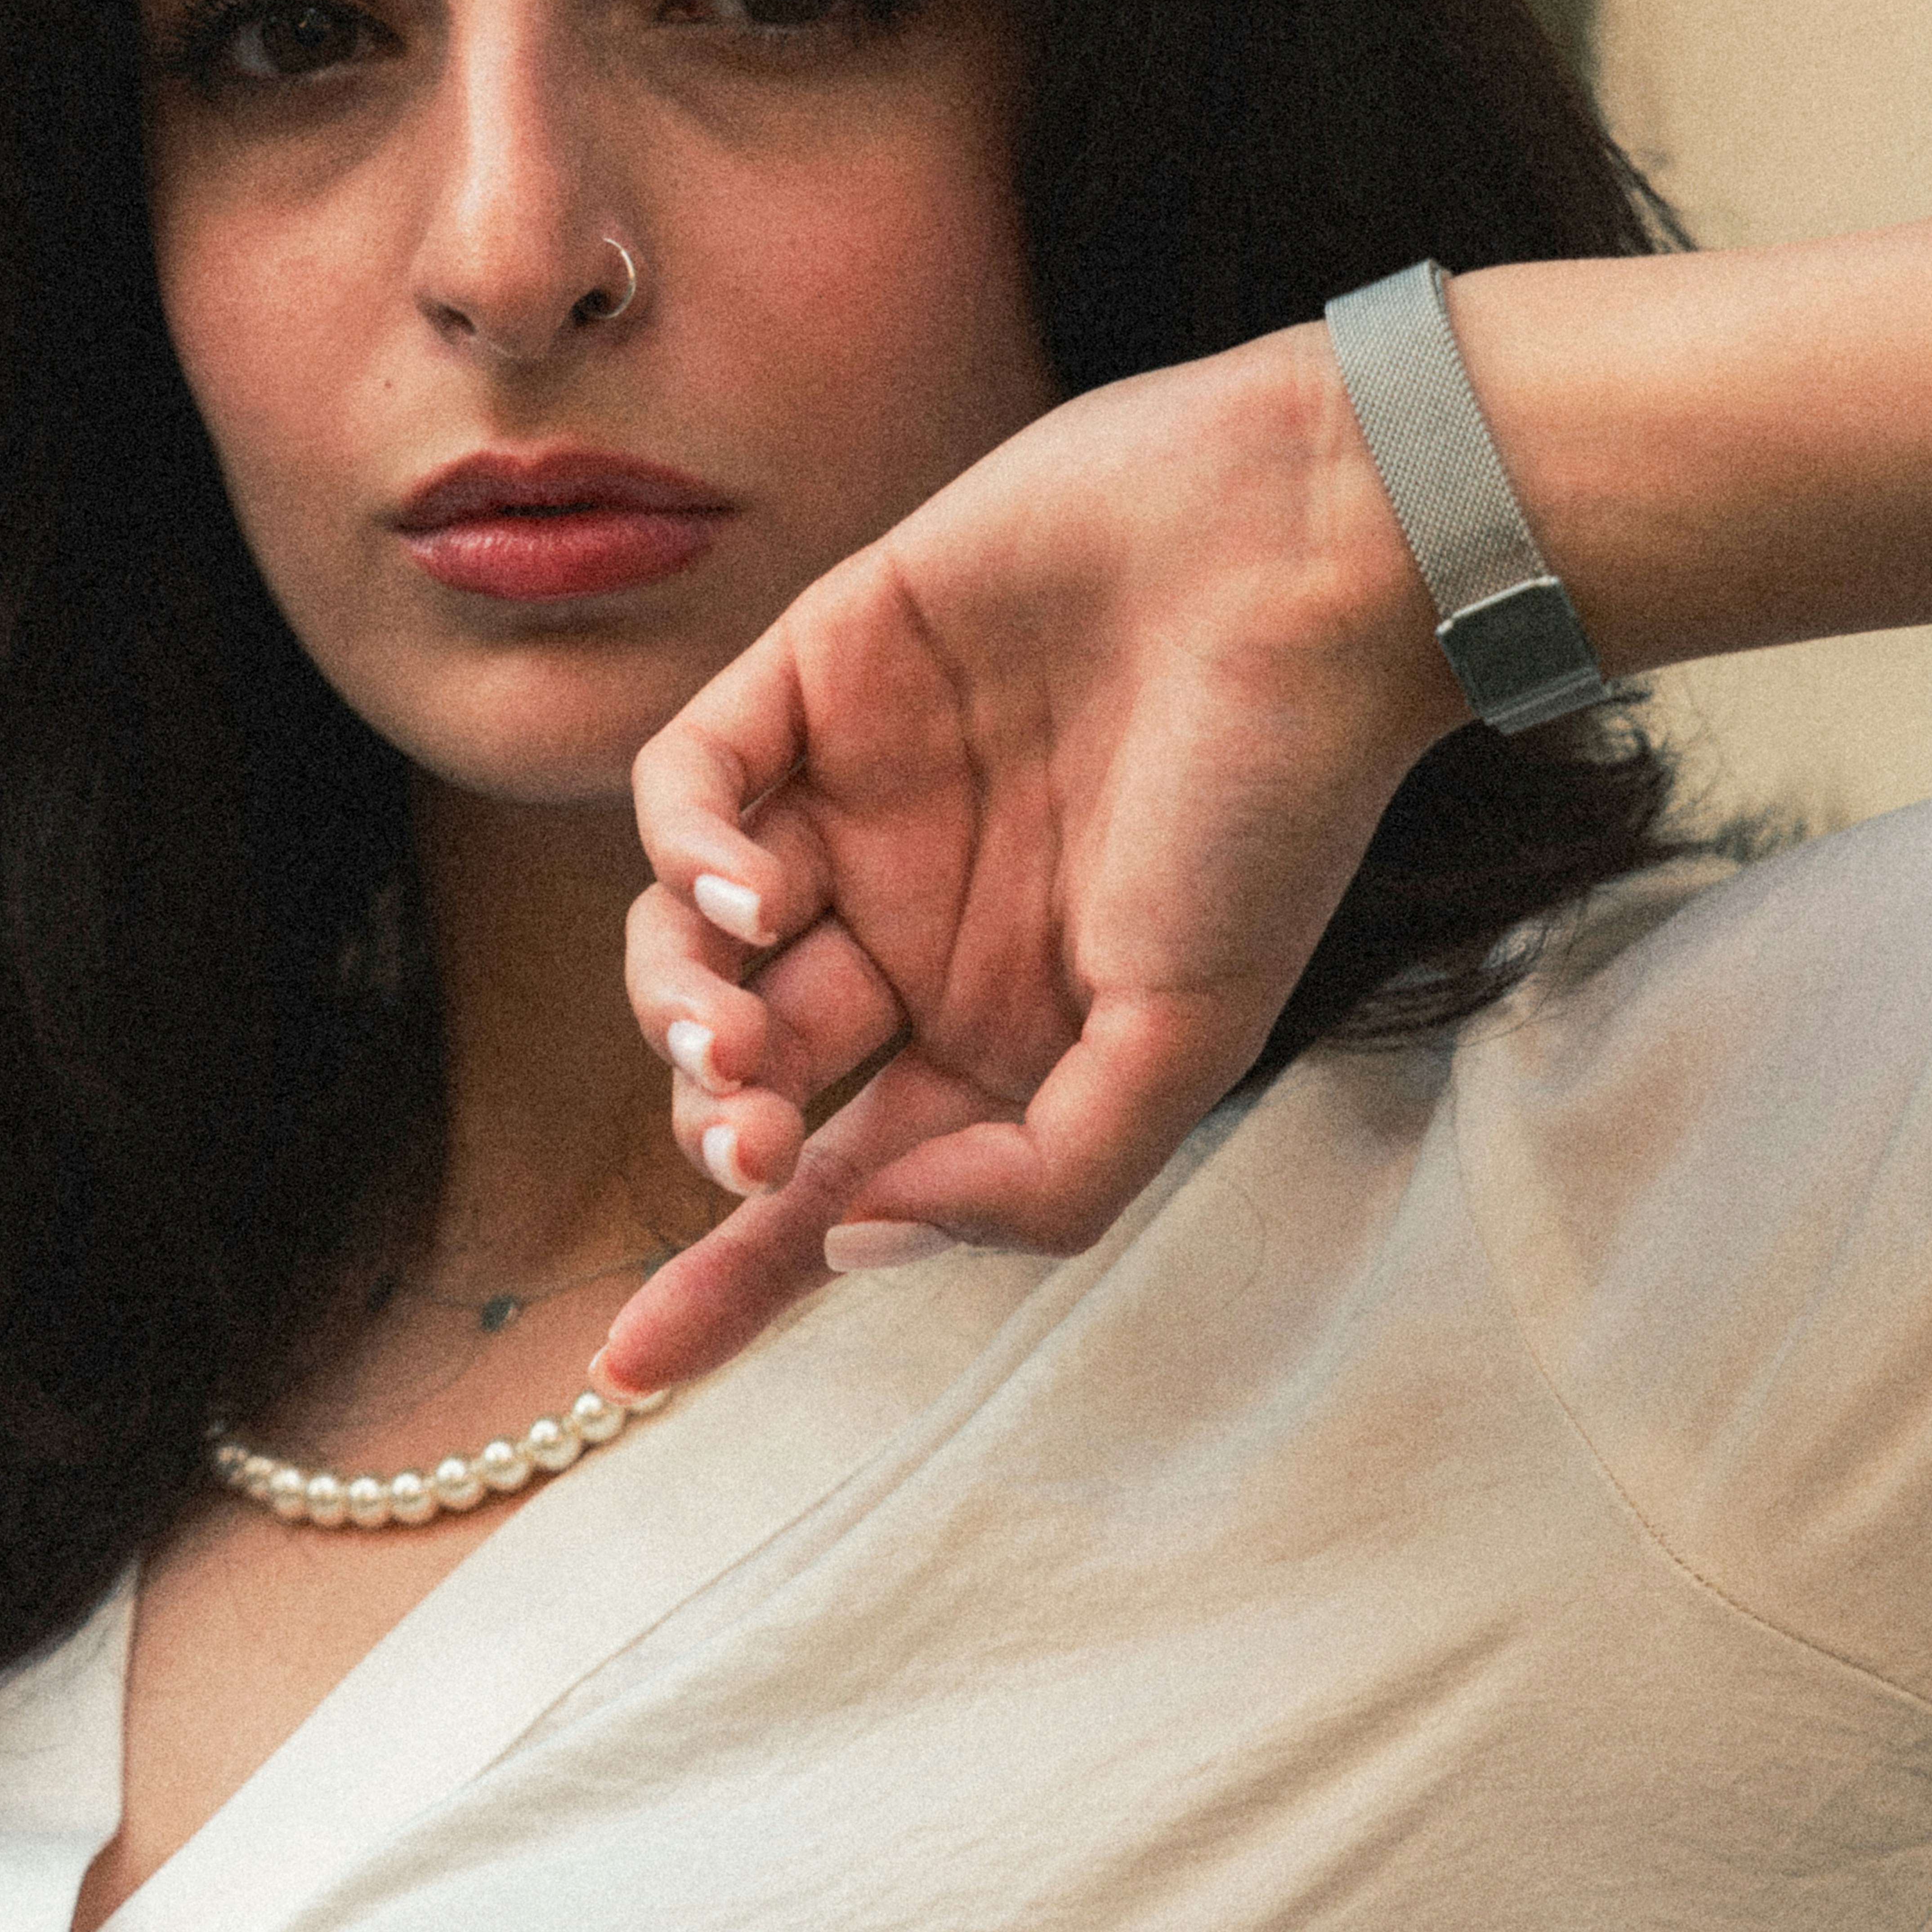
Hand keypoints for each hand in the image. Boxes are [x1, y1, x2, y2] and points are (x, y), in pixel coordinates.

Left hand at [598, 327, 1460, 1394]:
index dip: (732, 1276)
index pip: (835, 1181)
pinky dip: (684, 855)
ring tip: (739, 1033)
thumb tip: (868, 1242)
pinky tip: (744, 896)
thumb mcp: (1184, 1041)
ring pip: (687, 943)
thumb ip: (1038, 1177)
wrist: (1302, 561)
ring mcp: (859, 800)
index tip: (629, 1370)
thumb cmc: (1272, 807)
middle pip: (743, 1073)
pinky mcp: (817, 671)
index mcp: (996, 1033)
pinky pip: (685, 786)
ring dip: (684, 1012)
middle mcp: (914, 929)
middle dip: (722, 1133)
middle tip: (752, 1140)